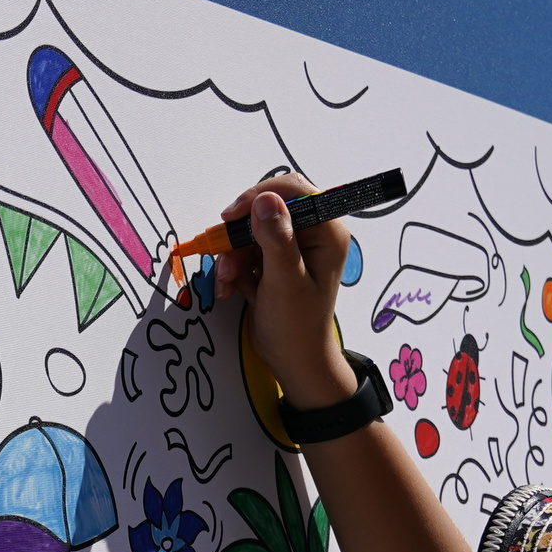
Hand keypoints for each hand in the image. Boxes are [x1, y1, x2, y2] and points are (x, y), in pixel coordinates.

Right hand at [214, 176, 353, 413]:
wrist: (292, 360)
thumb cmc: (297, 327)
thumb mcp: (285, 282)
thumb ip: (276, 239)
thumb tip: (265, 200)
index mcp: (328, 231)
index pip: (293, 190)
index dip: (259, 197)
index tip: (232, 216)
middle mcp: (313, 232)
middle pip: (267, 208)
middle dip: (241, 233)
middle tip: (224, 254)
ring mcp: (293, 245)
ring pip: (251, 230)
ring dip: (232, 254)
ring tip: (228, 282)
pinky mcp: (276, 258)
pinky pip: (247, 248)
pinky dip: (234, 266)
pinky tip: (231, 287)